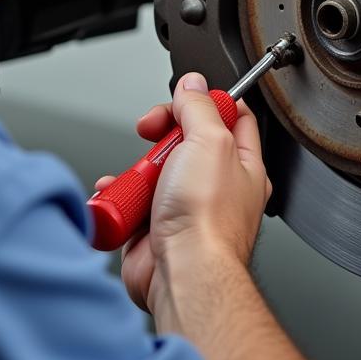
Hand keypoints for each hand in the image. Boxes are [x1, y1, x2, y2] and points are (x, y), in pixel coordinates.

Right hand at [105, 74, 271, 313]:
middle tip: (152, 133)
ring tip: (139, 175)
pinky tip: (118, 195)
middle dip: (162, 134)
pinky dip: (118, 197)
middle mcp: (216, 186)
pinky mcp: (154, 229)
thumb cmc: (208, 220)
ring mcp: (184, 208)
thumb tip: (193, 85)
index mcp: (241, 164)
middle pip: (185, 139)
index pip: (231, 117)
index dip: (207, 101)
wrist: (183, 274)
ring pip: (153, 170)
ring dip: (136, 168)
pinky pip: (130, 202)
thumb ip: (199, 107)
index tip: (185, 97)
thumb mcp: (209, 140)